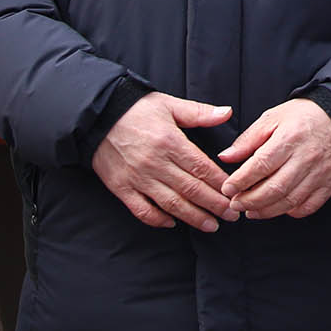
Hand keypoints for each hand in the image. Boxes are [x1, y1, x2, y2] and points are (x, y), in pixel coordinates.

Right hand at [91, 92, 236, 231]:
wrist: (96, 116)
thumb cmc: (136, 109)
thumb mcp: (169, 104)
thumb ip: (199, 112)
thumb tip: (227, 112)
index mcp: (170, 141)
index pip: (201, 168)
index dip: (220, 183)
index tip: (234, 192)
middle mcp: (155, 163)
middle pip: (190, 189)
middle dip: (214, 204)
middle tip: (231, 215)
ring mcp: (137, 178)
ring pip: (170, 204)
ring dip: (193, 217)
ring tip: (211, 225)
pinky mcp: (121, 188)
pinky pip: (142, 210)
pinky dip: (158, 220)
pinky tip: (173, 223)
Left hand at [218, 98, 330, 219]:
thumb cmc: (303, 117)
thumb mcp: (272, 118)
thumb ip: (248, 139)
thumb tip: (226, 157)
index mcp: (290, 138)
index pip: (261, 165)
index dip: (240, 181)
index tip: (228, 189)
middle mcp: (306, 157)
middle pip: (274, 188)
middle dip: (250, 201)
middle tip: (235, 204)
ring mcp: (320, 173)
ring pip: (289, 201)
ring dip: (266, 211)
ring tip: (250, 210)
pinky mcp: (330, 184)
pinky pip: (308, 207)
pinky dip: (290, 212)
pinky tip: (277, 208)